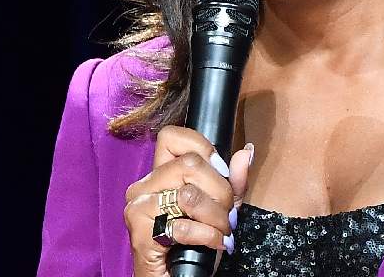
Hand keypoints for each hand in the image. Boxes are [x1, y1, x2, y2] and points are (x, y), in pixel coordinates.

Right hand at [124, 126, 253, 276]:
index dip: (203, 149)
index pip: (172, 137)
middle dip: (220, 192)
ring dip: (216, 218)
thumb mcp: (221, 210)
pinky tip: (213, 244)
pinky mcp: (140, 233)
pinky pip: (184, 225)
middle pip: (189, 163)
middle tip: (226, 215)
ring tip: (220, 232)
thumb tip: (245, 153)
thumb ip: (233, 182)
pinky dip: (207, 236)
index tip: (220, 173)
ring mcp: (138, 207)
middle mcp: (143, 186)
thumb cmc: (196, 247)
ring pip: (189, 194)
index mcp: (160, 175)